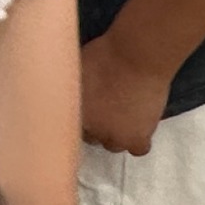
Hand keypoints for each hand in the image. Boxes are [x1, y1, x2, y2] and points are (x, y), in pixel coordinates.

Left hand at [79, 30, 173, 155]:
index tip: (86, 109)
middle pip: (91, 137)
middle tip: (105, 109)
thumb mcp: (75, 69)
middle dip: (96, 125)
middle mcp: (91, 131)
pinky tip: (138, 126)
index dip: (78, 117)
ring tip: (122, 114)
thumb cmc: (102, 55)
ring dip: (115, 133)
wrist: (136, 58)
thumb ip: (69, 88)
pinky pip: (137, 149)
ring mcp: (115, 138)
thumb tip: (66, 93)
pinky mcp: (138, 138)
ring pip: (113, 145)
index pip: (70, 127)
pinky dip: (137, 140)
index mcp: (71, 115)